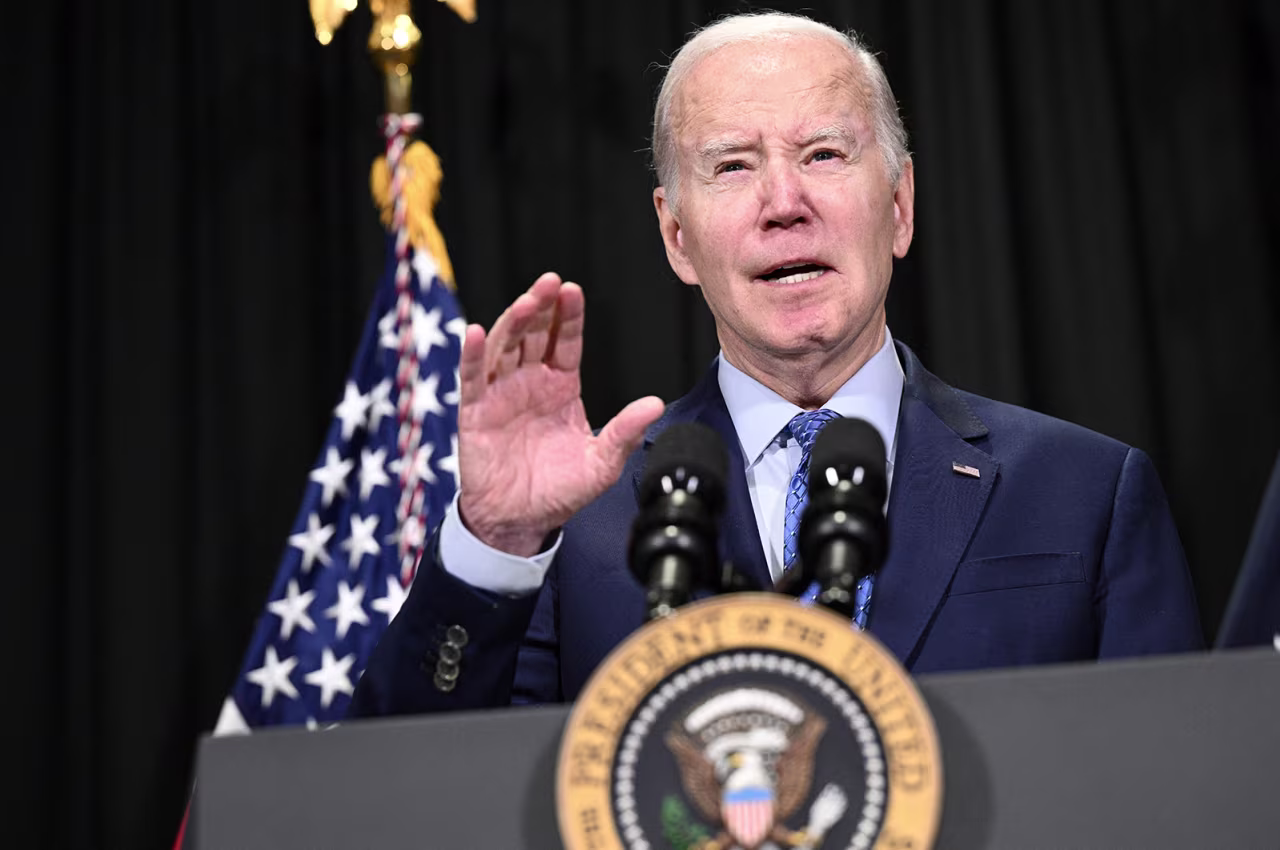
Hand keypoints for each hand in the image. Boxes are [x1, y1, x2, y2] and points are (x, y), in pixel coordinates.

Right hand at [456, 273, 663, 555]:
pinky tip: (476, 333)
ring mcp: (501, 393)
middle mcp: (530, 382)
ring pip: (504, 346)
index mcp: (561, 386)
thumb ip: (624, 432)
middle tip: (550, 282)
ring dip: (513, 320)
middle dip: (541, 306)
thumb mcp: (601, 462)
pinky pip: (472, 378)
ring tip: (527, 300)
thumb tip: (656, 405)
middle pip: (533, 333)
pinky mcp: (475, 412)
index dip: (568, 316)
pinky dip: (473, 355)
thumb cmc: (560, 491)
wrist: (521, 521)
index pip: (565, 341)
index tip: (573, 290)